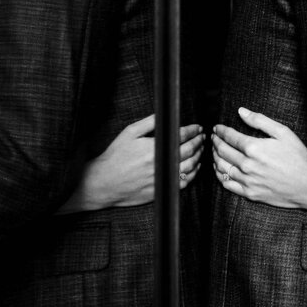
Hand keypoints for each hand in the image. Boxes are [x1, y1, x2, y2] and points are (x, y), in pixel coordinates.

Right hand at [59, 115, 203, 211]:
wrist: (104, 182)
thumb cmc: (116, 156)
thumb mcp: (129, 133)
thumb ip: (149, 123)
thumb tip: (165, 116)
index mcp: (153, 148)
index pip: (181, 136)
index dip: (192, 130)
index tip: (197, 127)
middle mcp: (160, 164)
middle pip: (188, 151)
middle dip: (198, 142)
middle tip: (202, 137)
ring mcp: (162, 178)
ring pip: (189, 167)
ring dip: (198, 157)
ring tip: (200, 150)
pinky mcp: (161, 190)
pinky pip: (183, 183)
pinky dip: (192, 174)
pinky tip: (194, 168)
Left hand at [212, 106, 306, 214]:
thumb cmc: (299, 156)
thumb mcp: (283, 132)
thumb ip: (260, 120)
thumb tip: (241, 111)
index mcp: (254, 148)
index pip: (229, 136)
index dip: (220, 130)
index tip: (217, 128)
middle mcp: (247, 165)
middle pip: (222, 151)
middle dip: (215, 142)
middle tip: (214, 137)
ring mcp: (248, 181)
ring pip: (221, 168)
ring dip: (214, 157)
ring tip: (215, 151)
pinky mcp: (250, 194)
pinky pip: (227, 184)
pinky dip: (219, 175)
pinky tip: (220, 169)